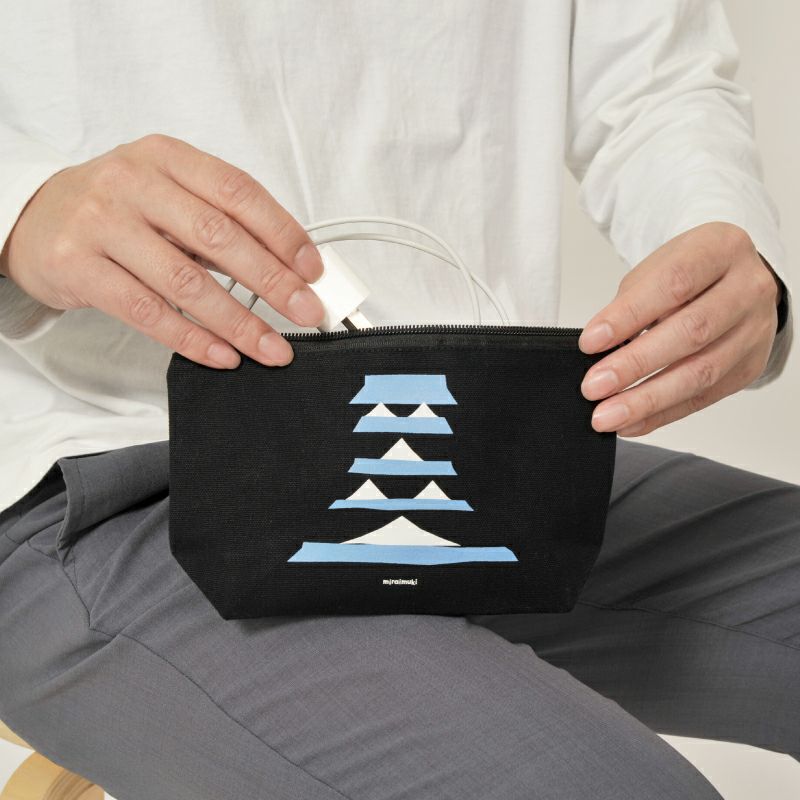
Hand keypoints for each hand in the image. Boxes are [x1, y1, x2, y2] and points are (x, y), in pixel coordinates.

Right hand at [0, 134, 325, 367]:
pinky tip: (223, 355)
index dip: (283, 233)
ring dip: (239, 322)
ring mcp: (102, 224)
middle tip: (307, 313)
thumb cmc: (117, 208)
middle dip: (272, 282)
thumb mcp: (167, 194)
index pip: (238, 192)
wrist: (34, 218)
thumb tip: (286, 269)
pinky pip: (148, 313)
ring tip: (272, 348)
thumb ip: (220, 222)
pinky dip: (192, 339)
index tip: (312, 270)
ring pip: (186, 282)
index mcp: (167, 158)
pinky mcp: (79, 267)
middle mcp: (134, 183)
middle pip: (218, 237)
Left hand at [578, 222, 781, 435]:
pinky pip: (704, 398)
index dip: (628, 315)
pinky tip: (630, 422)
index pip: (674, 284)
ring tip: (606, 416)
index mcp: (720, 250)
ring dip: (647, 400)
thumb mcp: (655, 270)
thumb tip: (599, 352)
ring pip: (701, 373)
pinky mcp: (749, 368)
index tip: (589, 342)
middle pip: (691, 333)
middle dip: (635, 365)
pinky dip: (662, 414)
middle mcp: (747, 289)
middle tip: (593, 386)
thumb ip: (630, 304)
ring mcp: (754, 331)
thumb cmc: (687, 274)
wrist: (731, 280)